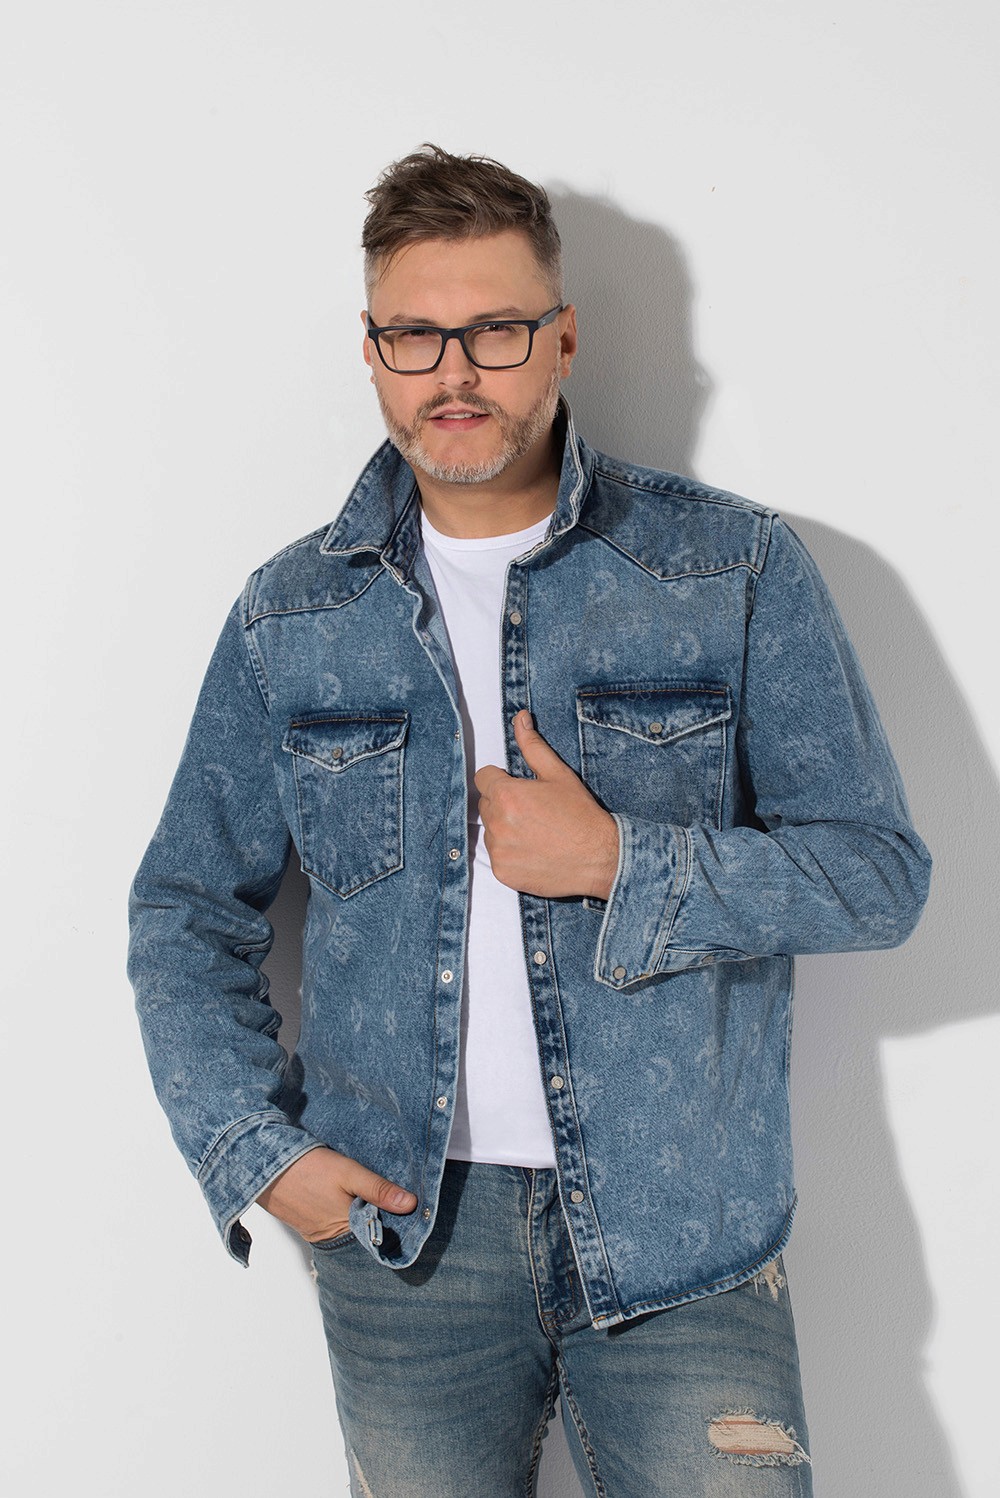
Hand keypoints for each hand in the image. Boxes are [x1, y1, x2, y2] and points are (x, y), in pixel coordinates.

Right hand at [256, 1146, 416, 1243]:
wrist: (262, 1165)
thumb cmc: (307, 1168)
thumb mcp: (349, 1173)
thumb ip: (379, 1190)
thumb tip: (411, 1205)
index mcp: (346, 1228)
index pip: (379, 1232)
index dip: (394, 1220)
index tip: (409, 1207)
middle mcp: (332, 1236)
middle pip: (362, 1229)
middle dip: (376, 1215)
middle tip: (391, 1195)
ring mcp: (316, 1231)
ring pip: (347, 1225)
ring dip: (357, 1212)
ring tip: (367, 1193)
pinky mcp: (305, 1223)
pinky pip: (331, 1221)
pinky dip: (340, 1210)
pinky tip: (343, 1195)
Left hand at [474, 710, 618, 900]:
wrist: (598, 858)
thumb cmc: (581, 816)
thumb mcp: (559, 775)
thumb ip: (533, 746)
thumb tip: (520, 719)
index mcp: (507, 795)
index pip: (483, 778)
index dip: (501, 780)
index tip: (519, 789)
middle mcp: (497, 823)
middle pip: (486, 805)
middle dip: (503, 804)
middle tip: (533, 812)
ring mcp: (498, 850)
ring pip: (490, 831)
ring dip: (505, 829)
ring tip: (536, 833)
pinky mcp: (502, 871)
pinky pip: (496, 856)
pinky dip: (510, 853)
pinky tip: (534, 851)